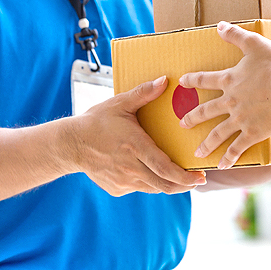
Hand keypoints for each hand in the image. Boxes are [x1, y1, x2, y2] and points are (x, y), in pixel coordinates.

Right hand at [70, 76, 206, 195]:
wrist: (70, 144)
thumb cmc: (96, 121)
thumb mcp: (120, 104)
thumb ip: (143, 93)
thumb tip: (165, 80)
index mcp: (135, 147)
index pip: (165, 169)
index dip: (185, 177)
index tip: (200, 177)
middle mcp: (131, 168)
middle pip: (164, 185)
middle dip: (184, 185)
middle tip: (197, 180)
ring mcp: (123, 181)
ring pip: (154, 188)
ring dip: (168, 184)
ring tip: (178, 175)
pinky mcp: (117, 189)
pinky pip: (139, 187)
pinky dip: (149, 182)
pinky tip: (149, 171)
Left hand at [179, 21, 270, 168]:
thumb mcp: (256, 44)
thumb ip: (237, 35)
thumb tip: (219, 26)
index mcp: (229, 80)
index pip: (204, 79)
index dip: (192, 80)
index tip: (181, 82)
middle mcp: (230, 101)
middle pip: (206, 111)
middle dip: (193, 118)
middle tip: (182, 124)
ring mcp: (240, 120)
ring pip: (218, 133)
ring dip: (206, 143)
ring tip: (197, 153)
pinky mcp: (252, 134)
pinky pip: (237, 148)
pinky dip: (229, 158)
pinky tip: (221, 166)